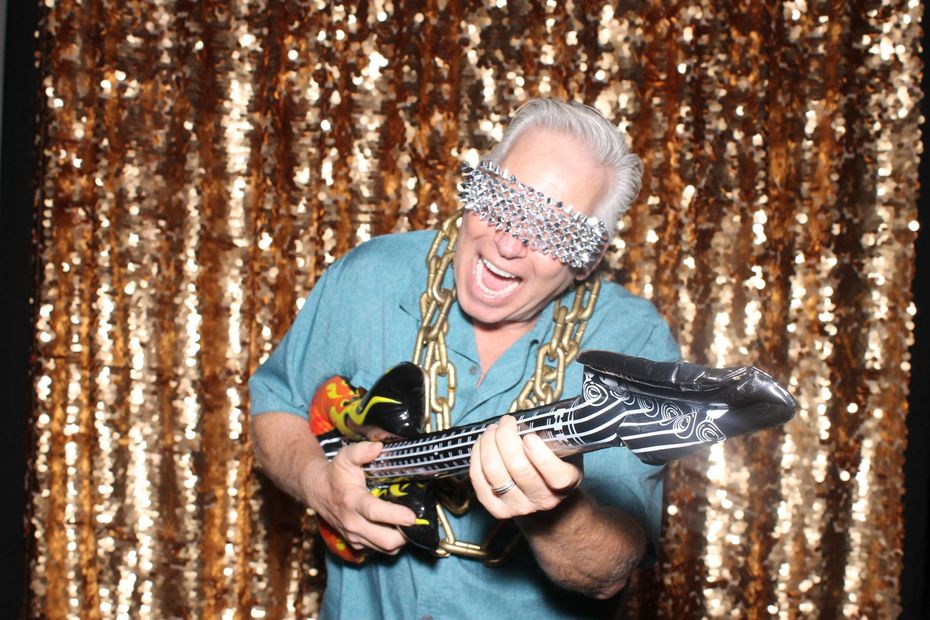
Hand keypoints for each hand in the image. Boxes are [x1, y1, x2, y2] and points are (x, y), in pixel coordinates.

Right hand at [302, 441, 416, 553]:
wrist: (317, 492)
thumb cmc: (335, 474)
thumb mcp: (345, 457)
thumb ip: (361, 451)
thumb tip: (378, 447)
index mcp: (352, 500)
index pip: (374, 512)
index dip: (395, 515)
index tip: (412, 516)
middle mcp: (353, 523)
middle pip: (386, 539)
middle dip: (406, 533)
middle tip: (417, 520)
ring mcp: (354, 536)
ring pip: (386, 548)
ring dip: (401, 539)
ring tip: (409, 523)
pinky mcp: (357, 544)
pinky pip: (381, 550)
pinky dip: (392, 542)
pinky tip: (397, 528)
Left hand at [469, 415, 581, 519]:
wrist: (545, 498)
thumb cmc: (556, 465)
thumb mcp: (566, 451)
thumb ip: (554, 438)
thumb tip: (530, 419)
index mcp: (565, 485)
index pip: (556, 476)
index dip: (540, 455)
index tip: (529, 437)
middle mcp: (543, 500)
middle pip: (518, 468)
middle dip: (505, 437)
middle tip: (505, 422)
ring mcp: (519, 507)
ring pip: (494, 472)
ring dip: (488, 444)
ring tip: (492, 429)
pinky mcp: (497, 510)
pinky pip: (479, 481)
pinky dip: (477, 457)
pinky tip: (481, 443)